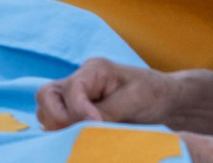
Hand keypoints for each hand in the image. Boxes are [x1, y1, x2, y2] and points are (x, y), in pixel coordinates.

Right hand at [36, 57, 173, 129]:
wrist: (166, 103)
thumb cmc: (154, 94)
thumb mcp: (136, 99)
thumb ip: (109, 111)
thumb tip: (86, 126)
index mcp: (94, 70)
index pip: (71, 88)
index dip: (79, 110)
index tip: (97, 125)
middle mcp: (77, 81)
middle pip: (46, 95)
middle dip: (58, 117)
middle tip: (81, 133)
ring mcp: (74, 98)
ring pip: (46, 110)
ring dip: (58, 127)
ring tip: (83, 138)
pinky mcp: (76, 114)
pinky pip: (56, 123)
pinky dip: (63, 134)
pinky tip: (82, 142)